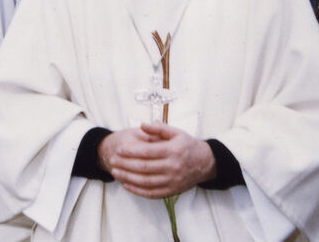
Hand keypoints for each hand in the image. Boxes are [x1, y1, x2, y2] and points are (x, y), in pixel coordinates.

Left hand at [97, 123, 216, 197]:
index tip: (119, 149)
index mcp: (173, 151)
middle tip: (112, 161)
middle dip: (126, 164)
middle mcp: (173, 167)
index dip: (131, 151)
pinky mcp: (172, 191)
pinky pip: (152, 193)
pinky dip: (137, 190)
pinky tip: (126, 185)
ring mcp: (173, 181)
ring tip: (115, 172)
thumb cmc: (188, 145)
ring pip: (146, 182)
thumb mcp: (176, 132)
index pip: (148, 152)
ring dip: (128, 178)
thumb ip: (159, 128)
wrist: (205, 163)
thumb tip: (141, 125)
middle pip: (144, 168)